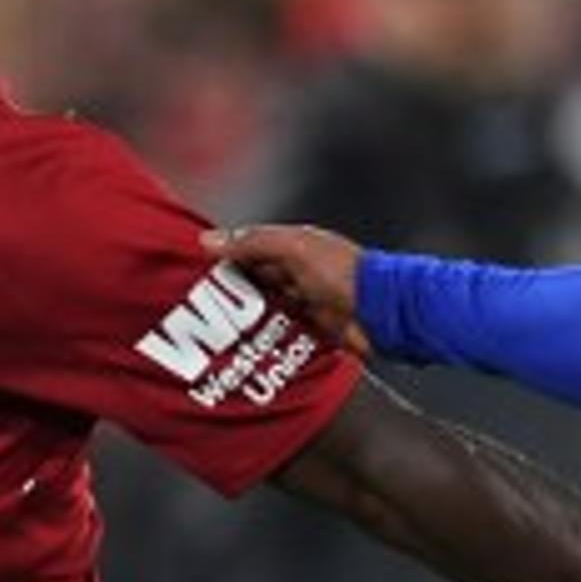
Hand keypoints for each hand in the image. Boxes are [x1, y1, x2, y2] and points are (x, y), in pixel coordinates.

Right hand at [206, 223, 370, 353]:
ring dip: (246, 315)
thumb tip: (209, 240)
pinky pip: (278, 330)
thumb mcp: (295, 248)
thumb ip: (253, 242)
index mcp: (297, 246)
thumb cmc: (346, 275)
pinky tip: (246, 341)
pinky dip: (263, 334)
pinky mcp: (310, 328)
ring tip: (218, 326)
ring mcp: (305, 301)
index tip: (198, 269)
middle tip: (202, 303)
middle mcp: (299, 272)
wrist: (382, 314)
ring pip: (265, 306)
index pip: (252, 247)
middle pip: (256, 279)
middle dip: (232, 289)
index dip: (226, 256)